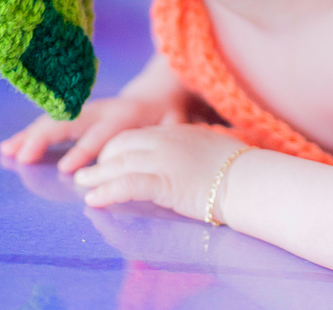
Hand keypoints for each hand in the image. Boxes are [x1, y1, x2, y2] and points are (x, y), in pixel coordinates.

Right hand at [0, 93, 187, 172]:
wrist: (160, 91)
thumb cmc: (169, 113)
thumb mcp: (176, 121)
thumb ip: (175, 130)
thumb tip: (181, 137)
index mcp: (126, 114)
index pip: (103, 134)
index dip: (86, 150)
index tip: (67, 169)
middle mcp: (102, 110)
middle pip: (69, 122)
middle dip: (45, 138)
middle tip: (22, 156)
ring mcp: (87, 111)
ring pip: (55, 120)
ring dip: (31, 135)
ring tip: (7, 151)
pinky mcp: (77, 115)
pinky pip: (51, 122)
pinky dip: (30, 134)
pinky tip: (9, 147)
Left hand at [73, 124, 249, 222]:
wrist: (250, 180)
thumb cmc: (241, 168)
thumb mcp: (214, 147)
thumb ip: (199, 146)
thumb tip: (200, 152)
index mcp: (177, 131)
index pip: (138, 134)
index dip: (118, 147)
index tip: (108, 157)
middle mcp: (165, 140)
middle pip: (121, 144)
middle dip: (102, 158)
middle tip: (88, 171)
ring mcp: (163, 159)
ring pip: (119, 164)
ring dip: (96, 175)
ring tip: (81, 184)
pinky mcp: (163, 181)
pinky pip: (127, 184)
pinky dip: (106, 191)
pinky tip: (94, 200)